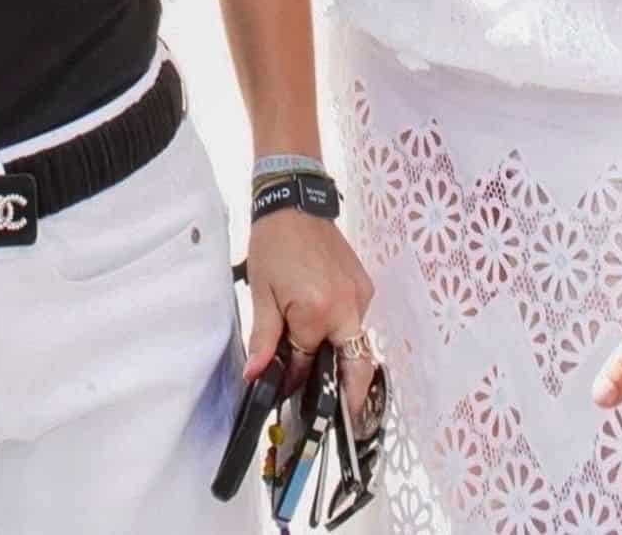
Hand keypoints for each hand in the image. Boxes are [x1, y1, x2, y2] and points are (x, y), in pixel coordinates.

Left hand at [245, 213, 375, 414]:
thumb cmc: (274, 244)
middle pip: (356, 366)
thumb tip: (257, 376)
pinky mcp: (364, 286)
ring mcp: (360, 295)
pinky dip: (341, 334)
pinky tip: (321, 331)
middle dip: (350, 396)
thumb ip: (264, 339)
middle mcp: (348, 307)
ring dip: (339, 359)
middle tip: (340, 419)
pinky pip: (355, 322)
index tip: (281, 389)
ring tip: (316, 366)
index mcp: (319, 311)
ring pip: (355, 344)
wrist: (295, 202)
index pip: (308, 364)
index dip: (293, 379)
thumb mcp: (262, 293)